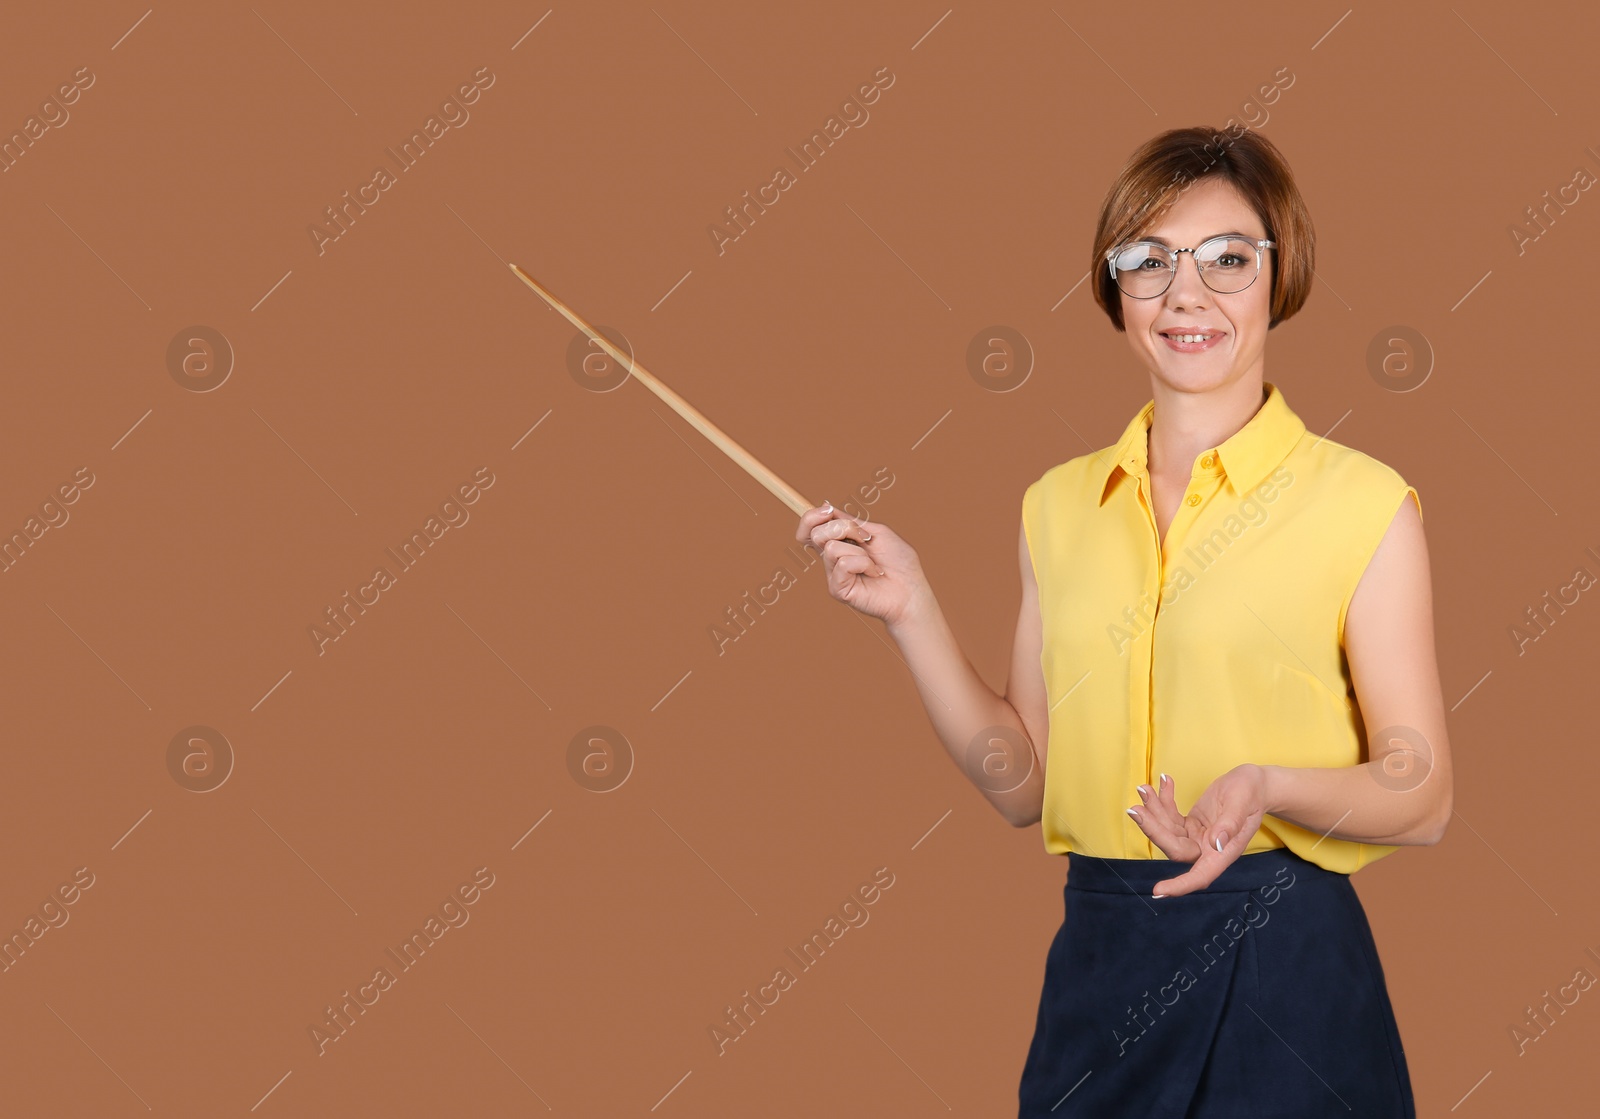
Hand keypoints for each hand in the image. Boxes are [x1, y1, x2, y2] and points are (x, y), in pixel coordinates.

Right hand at [795, 502, 930, 627]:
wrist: (911, 590)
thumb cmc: (898, 562)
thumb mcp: (876, 531)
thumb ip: (850, 521)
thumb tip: (826, 506)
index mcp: (839, 541)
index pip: (810, 527)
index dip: (811, 516)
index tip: (828, 510)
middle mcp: (832, 557)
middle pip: (816, 533)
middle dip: (844, 528)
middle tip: (866, 539)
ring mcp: (834, 573)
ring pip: (831, 548)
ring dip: (859, 551)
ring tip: (873, 562)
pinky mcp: (837, 589)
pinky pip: (844, 564)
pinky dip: (864, 564)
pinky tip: (874, 573)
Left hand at [1126, 766, 1269, 896]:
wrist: (1254, 784)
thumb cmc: (1252, 793)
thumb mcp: (1242, 803)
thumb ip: (1231, 823)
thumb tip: (1217, 843)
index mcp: (1223, 853)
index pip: (1201, 876)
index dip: (1180, 885)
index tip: (1158, 891)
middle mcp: (1207, 850)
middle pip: (1174, 847)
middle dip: (1153, 829)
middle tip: (1135, 809)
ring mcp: (1197, 837)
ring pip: (1167, 831)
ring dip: (1153, 810)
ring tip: (1145, 788)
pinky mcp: (1190, 825)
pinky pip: (1170, 817)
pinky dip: (1162, 800)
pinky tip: (1164, 781)